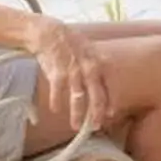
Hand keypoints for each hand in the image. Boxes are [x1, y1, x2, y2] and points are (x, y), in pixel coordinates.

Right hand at [29, 20, 113, 134]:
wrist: (50, 33)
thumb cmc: (70, 44)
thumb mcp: (89, 52)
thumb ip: (96, 66)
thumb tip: (102, 81)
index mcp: (97, 65)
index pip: (106, 87)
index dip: (109, 102)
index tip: (110, 115)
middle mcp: (88, 69)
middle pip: (96, 95)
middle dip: (96, 113)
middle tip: (95, 127)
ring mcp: (73, 71)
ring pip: (78, 98)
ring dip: (77, 114)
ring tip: (75, 126)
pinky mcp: (57, 73)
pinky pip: (58, 92)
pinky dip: (57, 102)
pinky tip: (56, 109)